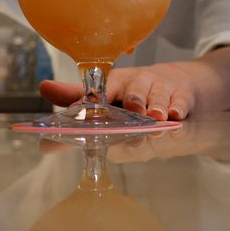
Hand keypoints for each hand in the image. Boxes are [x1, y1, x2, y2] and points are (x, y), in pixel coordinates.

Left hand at [38, 61, 197, 120]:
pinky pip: (179, 100)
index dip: (71, 92)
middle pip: (129, 89)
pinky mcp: (182, 94)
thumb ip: (83, 135)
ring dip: (155, 105)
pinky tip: (175, 115)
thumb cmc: (141, 111)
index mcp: (111, 88)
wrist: (184, 100)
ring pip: (155, 94)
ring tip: (156, 117)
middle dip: (130, 99)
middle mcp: (133, 84)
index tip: (48, 89)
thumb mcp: (115, 124)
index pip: (90, 90)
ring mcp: (159, 88)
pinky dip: (177, 107)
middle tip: (131, 110)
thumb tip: (45, 146)